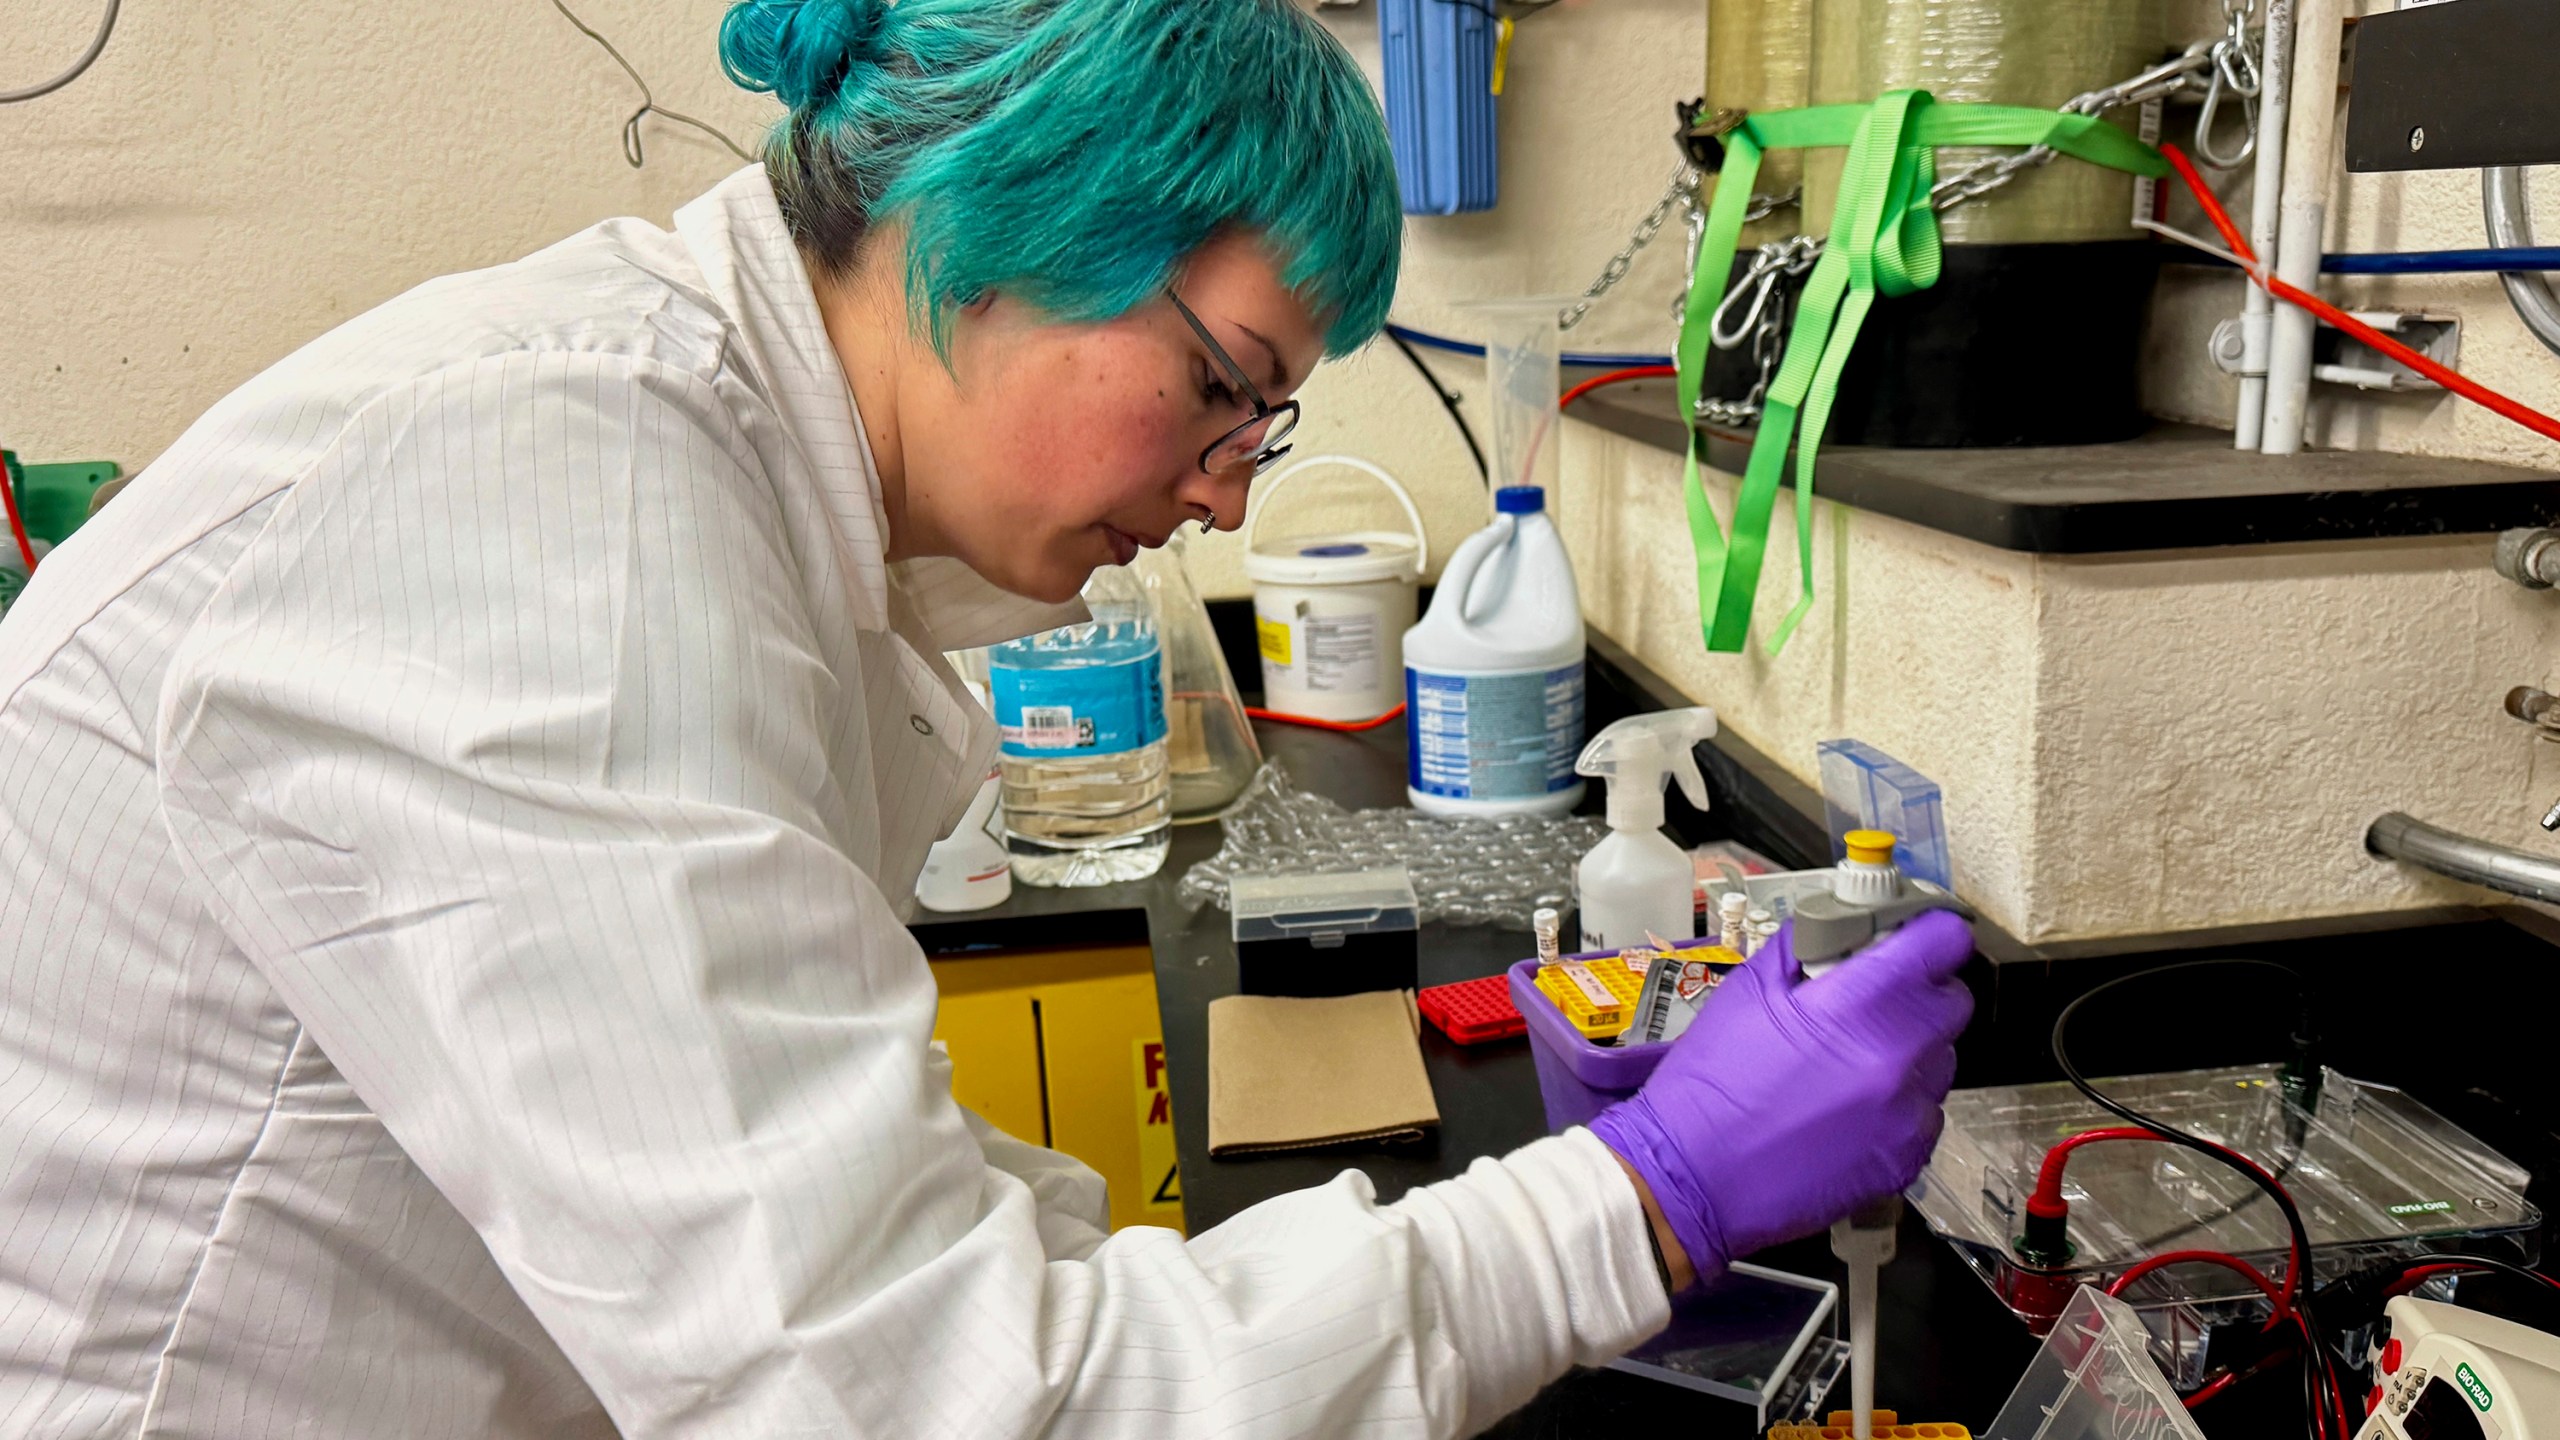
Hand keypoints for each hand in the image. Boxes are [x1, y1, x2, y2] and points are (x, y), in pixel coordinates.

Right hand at [1590, 910, 1973, 1287]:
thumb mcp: (1745, 991)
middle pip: (1951, 1002)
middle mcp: (1899, 1058)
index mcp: (1859, 1005)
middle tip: (1869, 1005)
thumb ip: (1804, 948)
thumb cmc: (1711, 1084)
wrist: (1692, 1177)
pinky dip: (1898, 1106)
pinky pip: (1924, 1114)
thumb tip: (1842, 926)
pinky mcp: (1907, 1159)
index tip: (1913, 939)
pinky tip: (1847, 1113)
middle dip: (1917, 994)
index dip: (1929, 934)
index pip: (1943, 943)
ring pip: (1939, 1061)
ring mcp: (1909, 1114)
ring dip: (1908, 1053)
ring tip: (1848, 1066)